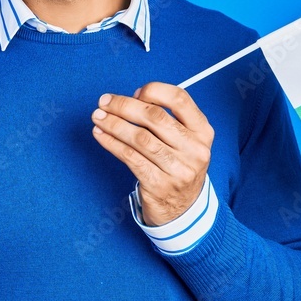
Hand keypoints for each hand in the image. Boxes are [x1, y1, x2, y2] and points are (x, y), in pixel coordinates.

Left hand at [90, 82, 213, 225]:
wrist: (183, 209)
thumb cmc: (177, 165)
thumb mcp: (185, 140)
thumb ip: (167, 118)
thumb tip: (132, 98)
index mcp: (203, 131)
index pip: (180, 99)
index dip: (154, 91)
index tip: (134, 92)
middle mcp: (194, 149)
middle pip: (155, 117)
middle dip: (124, 106)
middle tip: (104, 102)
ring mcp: (178, 169)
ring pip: (140, 137)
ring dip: (113, 124)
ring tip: (98, 117)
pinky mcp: (159, 185)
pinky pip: (130, 157)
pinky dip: (111, 143)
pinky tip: (100, 135)